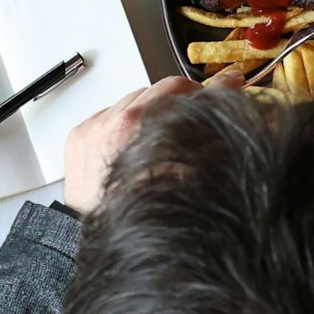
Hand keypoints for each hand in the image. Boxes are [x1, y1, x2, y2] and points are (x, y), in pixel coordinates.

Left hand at [64, 71, 239, 211]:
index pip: (191, 93)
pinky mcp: (81, 132)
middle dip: (184, 98)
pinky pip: (110, 111)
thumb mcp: (186, 181)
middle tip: (196, 111)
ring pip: (136, 97)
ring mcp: (96, 125)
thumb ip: (209, 145)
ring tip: (157, 134)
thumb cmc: (139, 212)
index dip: (218, 88)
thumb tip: (227, 118)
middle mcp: (119, 123)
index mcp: (149, 132)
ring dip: (151, 108)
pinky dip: (123, 120)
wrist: (95, 232)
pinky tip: (129, 143)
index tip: (232, 81)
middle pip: (164, 88)